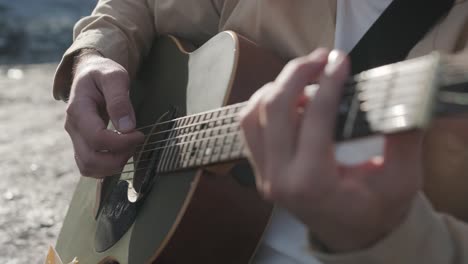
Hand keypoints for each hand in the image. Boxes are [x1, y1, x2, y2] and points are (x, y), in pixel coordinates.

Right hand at [65, 51, 143, 177]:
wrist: (90, 73)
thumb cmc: (103, 73)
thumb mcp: (115, 76)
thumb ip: (119, 99)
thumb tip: (127, 127)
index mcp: (79, 109)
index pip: (97, 138)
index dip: (121, 142)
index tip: (140, 135)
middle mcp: (72, 127)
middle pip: (91, 159)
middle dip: (119, 157)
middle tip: (136, 143)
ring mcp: (75, 138)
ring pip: (88, 167)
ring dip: (113, 166)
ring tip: (130, 149)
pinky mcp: (81, 144)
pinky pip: (89, 167)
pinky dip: (106, 168)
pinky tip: (121, 154)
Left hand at [239, 49, 422, 251]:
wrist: (351, 235)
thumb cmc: (375, 211)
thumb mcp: (400, 180)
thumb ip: (402, 139)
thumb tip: (399, 95)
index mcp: (313, 183)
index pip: (314, 118)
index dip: (328, 82)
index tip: (340, 60)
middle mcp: (280, 179)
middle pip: (275, 109)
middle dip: (296, 74)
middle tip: (320, 58)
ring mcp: (265, 175)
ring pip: (253, 115)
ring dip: (276, 87)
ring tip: (304, 77)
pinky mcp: (260, 171)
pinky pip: (249, 128)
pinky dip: (263, 104)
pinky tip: (287, 97)